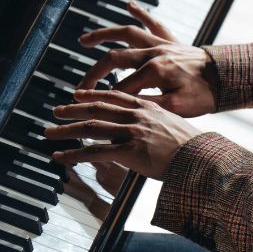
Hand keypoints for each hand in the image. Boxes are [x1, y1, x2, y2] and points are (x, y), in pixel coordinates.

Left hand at [45, 89, 202, 178]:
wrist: (202, 157)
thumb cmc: (192, 146)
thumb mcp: (172, 124)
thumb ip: (154, 123)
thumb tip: (145, 129)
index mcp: (147, 107)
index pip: (114, 95)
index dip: (93, 94)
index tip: (78, 95)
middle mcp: (136, 115)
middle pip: (97, 108)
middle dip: (73, 109)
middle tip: (57, 111)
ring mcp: (132, 132)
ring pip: (91, 128)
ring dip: (66, 130)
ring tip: (50, 133)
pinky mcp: (129, 151)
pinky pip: (94, 152)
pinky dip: (74, 154)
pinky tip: (61, 156)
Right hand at [77, 1, 215, 117]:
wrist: (230, 78)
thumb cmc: (206, 96)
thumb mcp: (177, 109)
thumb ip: (148, 105)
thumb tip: (122, 108)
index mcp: (154, 71)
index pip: (120, 87)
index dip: (103, 99)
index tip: (87, 109)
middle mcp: (154, 52)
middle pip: (114, 59)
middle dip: (94, 74)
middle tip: (79, 87)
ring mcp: (163, 44)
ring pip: (127, 34)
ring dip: (104, 35)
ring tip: (84, 40)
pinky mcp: (173, 41)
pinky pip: (154, 23)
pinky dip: (141, 13)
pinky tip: (129, 5)